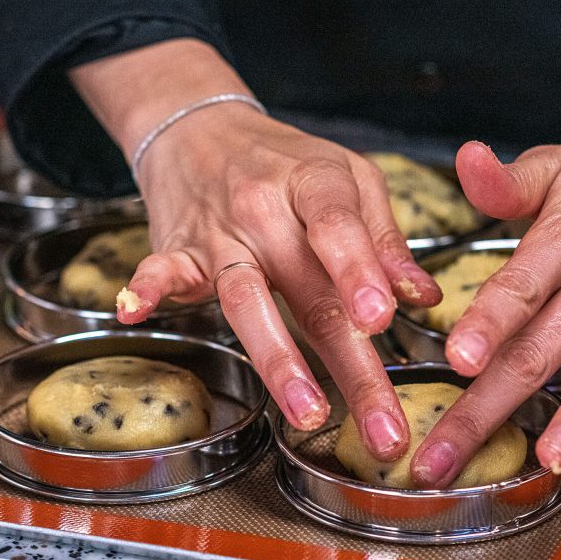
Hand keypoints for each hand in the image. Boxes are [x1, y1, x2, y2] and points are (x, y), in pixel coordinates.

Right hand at [70, 40, 439, 459]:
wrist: (200, 129)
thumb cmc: (286, 161)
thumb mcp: (350, 177)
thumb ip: (384, 239)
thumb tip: (423, 298)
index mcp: (314, 183)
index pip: (337, 227)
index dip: (358, 272)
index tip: (381, 319)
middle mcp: (265, 210)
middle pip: (309, 292)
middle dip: (351, 365)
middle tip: (383, 430)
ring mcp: (219, 235)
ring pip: (247, 301)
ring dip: (278, 360)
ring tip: (309, 414)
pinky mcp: (178, 251)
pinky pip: (162, 270)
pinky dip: (149, 287)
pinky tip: (137, 310)